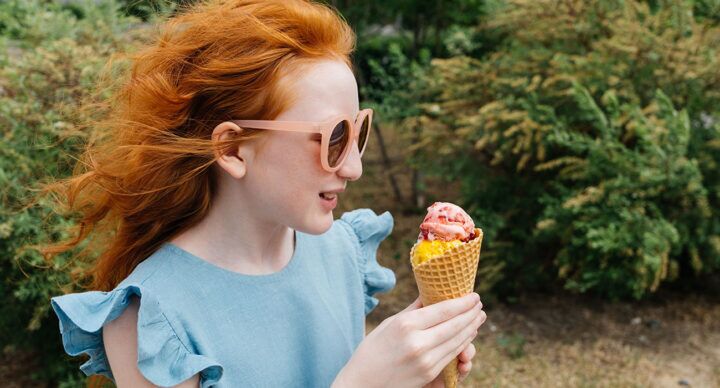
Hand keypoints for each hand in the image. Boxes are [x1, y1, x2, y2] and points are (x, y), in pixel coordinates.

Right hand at [333, 293, 485, 387]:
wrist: (362, 383)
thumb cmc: (372, 350)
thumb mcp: (389, 324)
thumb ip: (413, 310)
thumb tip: (430, 293)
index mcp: (406, 324)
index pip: (443, 310)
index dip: (462, 303)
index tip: (474, 295)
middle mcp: (417, 341)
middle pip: (454, 325)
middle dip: (471, 313)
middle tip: (479, 305)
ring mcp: (425, 359)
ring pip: (456, 340)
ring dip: (471, 328)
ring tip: (478, 317)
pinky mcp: (428, 373)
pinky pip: (451, 354)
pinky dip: (462, 343)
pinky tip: (467, 335)